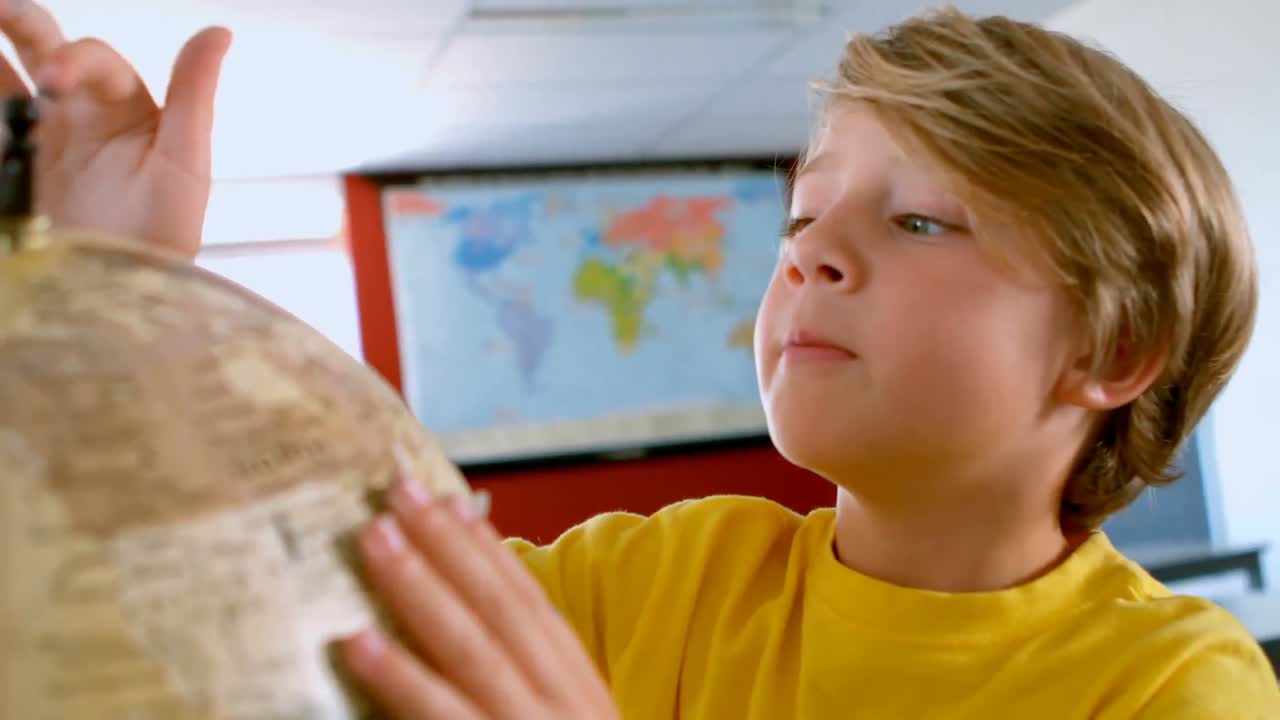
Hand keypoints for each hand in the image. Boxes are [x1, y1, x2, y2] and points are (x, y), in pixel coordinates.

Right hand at [0, 1, 230, 258]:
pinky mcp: (5, 173)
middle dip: (15, 19)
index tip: (54, 81)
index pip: (92, 57)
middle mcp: (75, 115)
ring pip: (0, 80)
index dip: (72, 56)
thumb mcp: (185, 164)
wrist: (120, 297)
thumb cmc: (164, 234)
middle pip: (39, 46)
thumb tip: (220, 31)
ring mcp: (33, 142)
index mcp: (121, 107)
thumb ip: (194, 94)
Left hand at [340, 472, 619, 719]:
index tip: (450, 500)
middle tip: (397, 493)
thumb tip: (457, 618)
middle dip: (448, 545)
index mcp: (581, 692)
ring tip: (373, 539)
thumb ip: (523, 684)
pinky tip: (358, 641)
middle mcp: (564, 707)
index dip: (489, 551)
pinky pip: (441, 714)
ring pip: (471, 648)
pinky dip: (400, 676)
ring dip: (418, 587)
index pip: (531, 606)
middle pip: (501, 612)